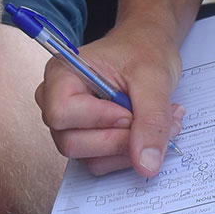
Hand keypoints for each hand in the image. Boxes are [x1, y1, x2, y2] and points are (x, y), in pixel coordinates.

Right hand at [34, 25, 184, 177]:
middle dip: (118, 140)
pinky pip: (101, 162)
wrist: (148, 50)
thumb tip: (146, 164)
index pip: (62, 113)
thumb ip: (152, 120)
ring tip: (158, 124)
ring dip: (129, 150)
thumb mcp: (154, 78)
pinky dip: (129, 154)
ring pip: (88, 158)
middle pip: (72, 142)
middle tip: (151, 121)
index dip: (99, 120)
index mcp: (62, 74)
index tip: (130, 113)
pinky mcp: (85, 139)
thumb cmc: (143, 51)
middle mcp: (56, 101)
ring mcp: (69, 124)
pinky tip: (147, 131)